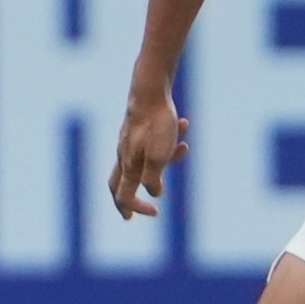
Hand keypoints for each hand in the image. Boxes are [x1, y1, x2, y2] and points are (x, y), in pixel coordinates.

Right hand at [110, 88, 188, 218]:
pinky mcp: (138, 128)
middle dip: (127, 199)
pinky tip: (184, 126)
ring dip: (168, 157)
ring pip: (145, 158)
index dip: (136, 208)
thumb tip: (155, 193)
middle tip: (129, 212)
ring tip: (184, 147)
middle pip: (120, 182)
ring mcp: (129, 141)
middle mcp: (124, 155)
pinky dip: (169, 139)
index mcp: (127, 166)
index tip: (155, 212)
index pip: (122, 196)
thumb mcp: (157, 157)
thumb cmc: (154, 126)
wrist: (151, 90)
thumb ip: (153, 179)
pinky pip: (154, 140)